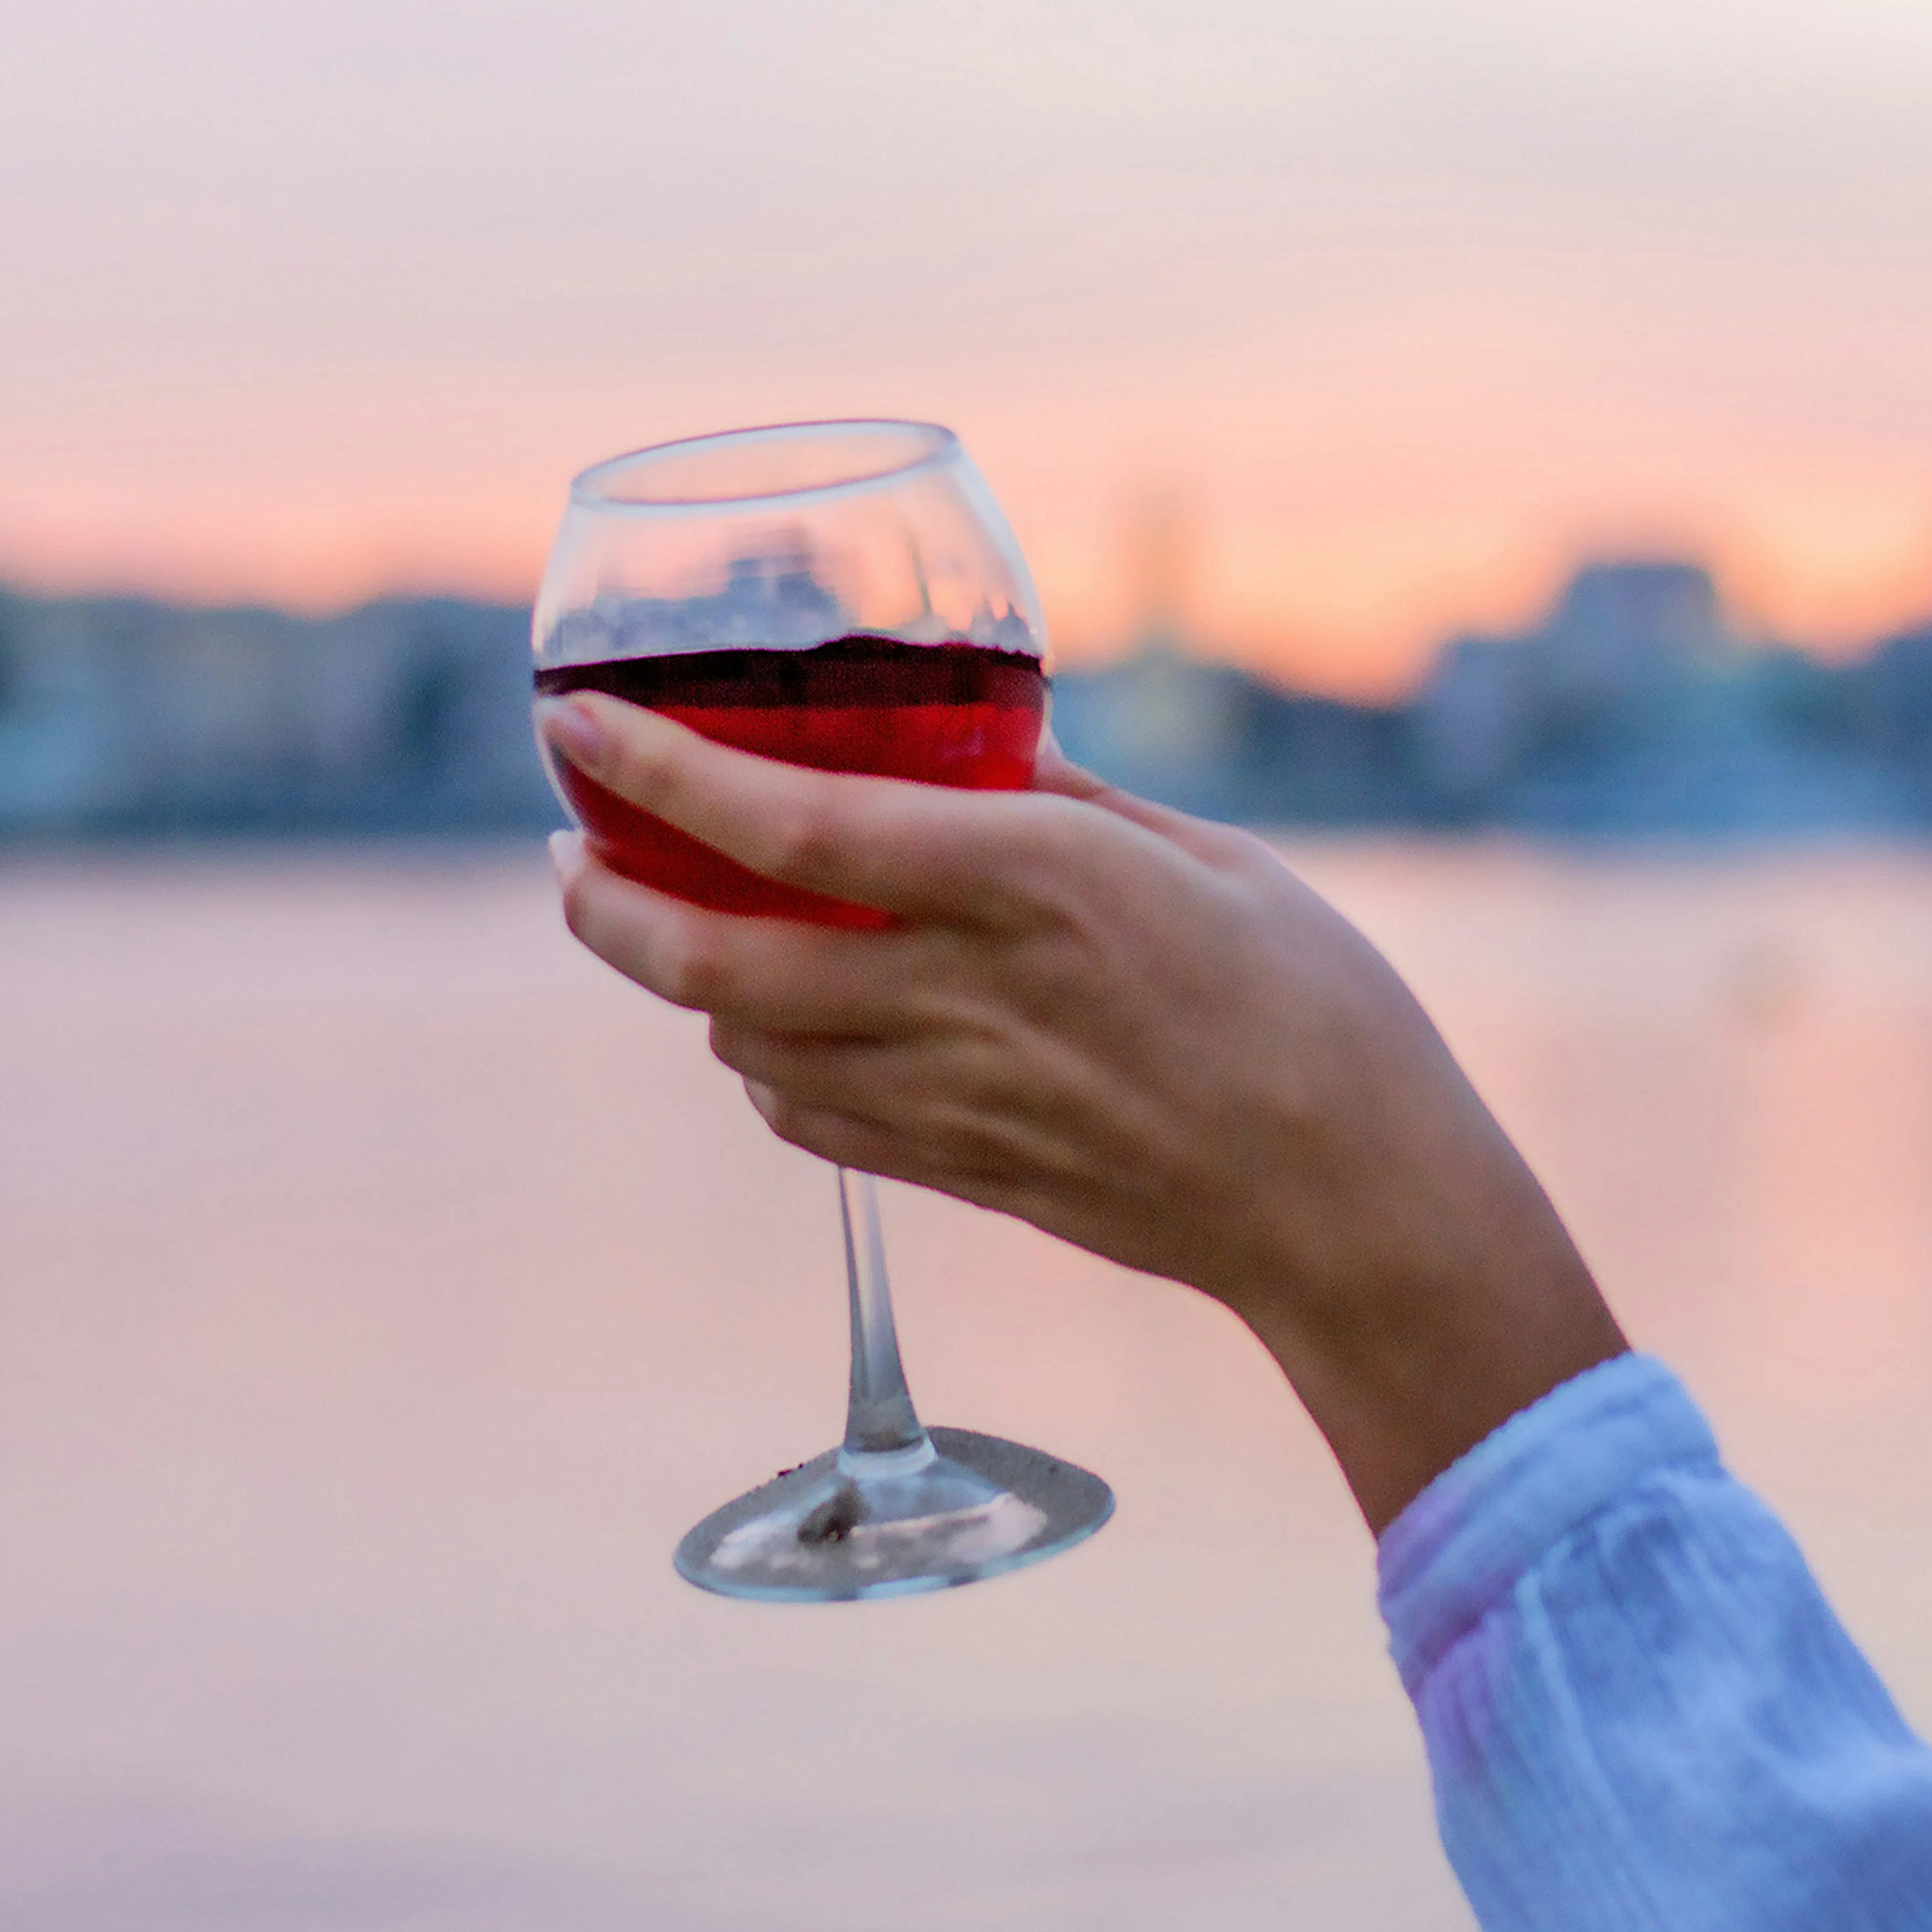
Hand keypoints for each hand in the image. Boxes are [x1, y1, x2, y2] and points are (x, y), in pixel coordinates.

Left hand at [542, 695, 1624, 1530]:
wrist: (1360, 1206)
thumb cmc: (1318, 1009)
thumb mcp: (1209, 859)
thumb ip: (1071, 803)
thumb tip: (981, 748)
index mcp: (1033, 886)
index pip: (796, 828)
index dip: (666, 772)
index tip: (579, 725)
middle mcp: (968, 997)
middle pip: (716, 962)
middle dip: (609, 905)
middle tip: (571, 854)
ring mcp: (956, 1102)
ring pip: (743, 1048)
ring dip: (683, 983)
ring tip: (674, 919)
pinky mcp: (965, 1175)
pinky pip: (810, 1123)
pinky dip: (761, 1067)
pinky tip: (775, 1028)